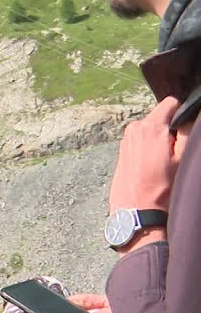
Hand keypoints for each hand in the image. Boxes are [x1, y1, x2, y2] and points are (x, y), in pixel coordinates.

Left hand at [109, 97, 191, 215]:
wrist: (136, 208)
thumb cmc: (162, 186)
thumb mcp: (182, 157)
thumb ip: (186, 130)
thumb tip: (188, 115)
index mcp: (150, 126)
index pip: (171, 103)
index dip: (182, 113)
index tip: (185, 130)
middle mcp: (134, 128)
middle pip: (161, 116)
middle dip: (171, 128)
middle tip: (175, 151)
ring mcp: (126, 138)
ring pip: (151, 128)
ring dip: (161, 138)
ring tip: (163, 161)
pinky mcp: (123, 148)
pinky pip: (142, 139)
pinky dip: (150, 146)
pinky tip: (153, 164)